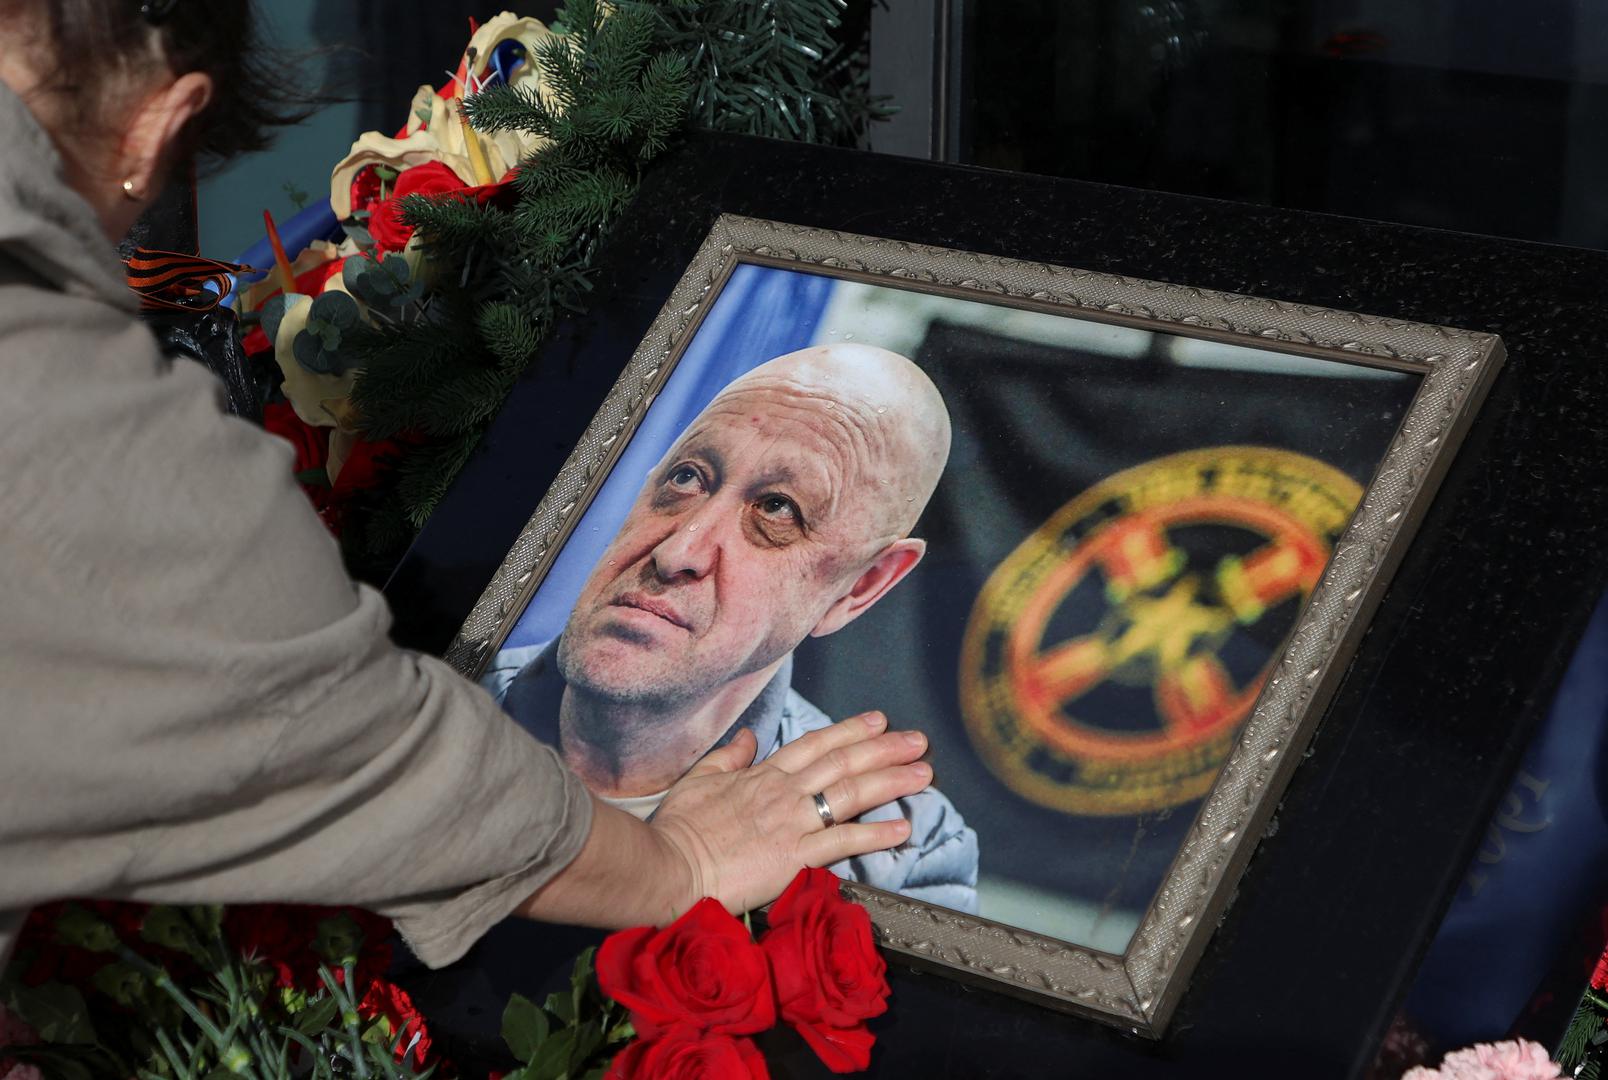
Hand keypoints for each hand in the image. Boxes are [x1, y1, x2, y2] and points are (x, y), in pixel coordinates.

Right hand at [649, 711, 930, 916]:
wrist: (668, 866)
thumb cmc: (678, 828)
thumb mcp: (699, 780)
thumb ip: (729, 757)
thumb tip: (749, 737)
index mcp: (763, 775)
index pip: (816, 745)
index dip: (850, 731)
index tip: (878, 720)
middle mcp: (784, 793)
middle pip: (843, 763)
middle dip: (885, 749)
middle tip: (918, 740)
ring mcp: (792, 823)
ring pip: (851, 794)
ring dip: (891, 781)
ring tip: (924, 773)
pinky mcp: (795, 857)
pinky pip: (843, 842)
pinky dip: (876, 834)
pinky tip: (902, 828)